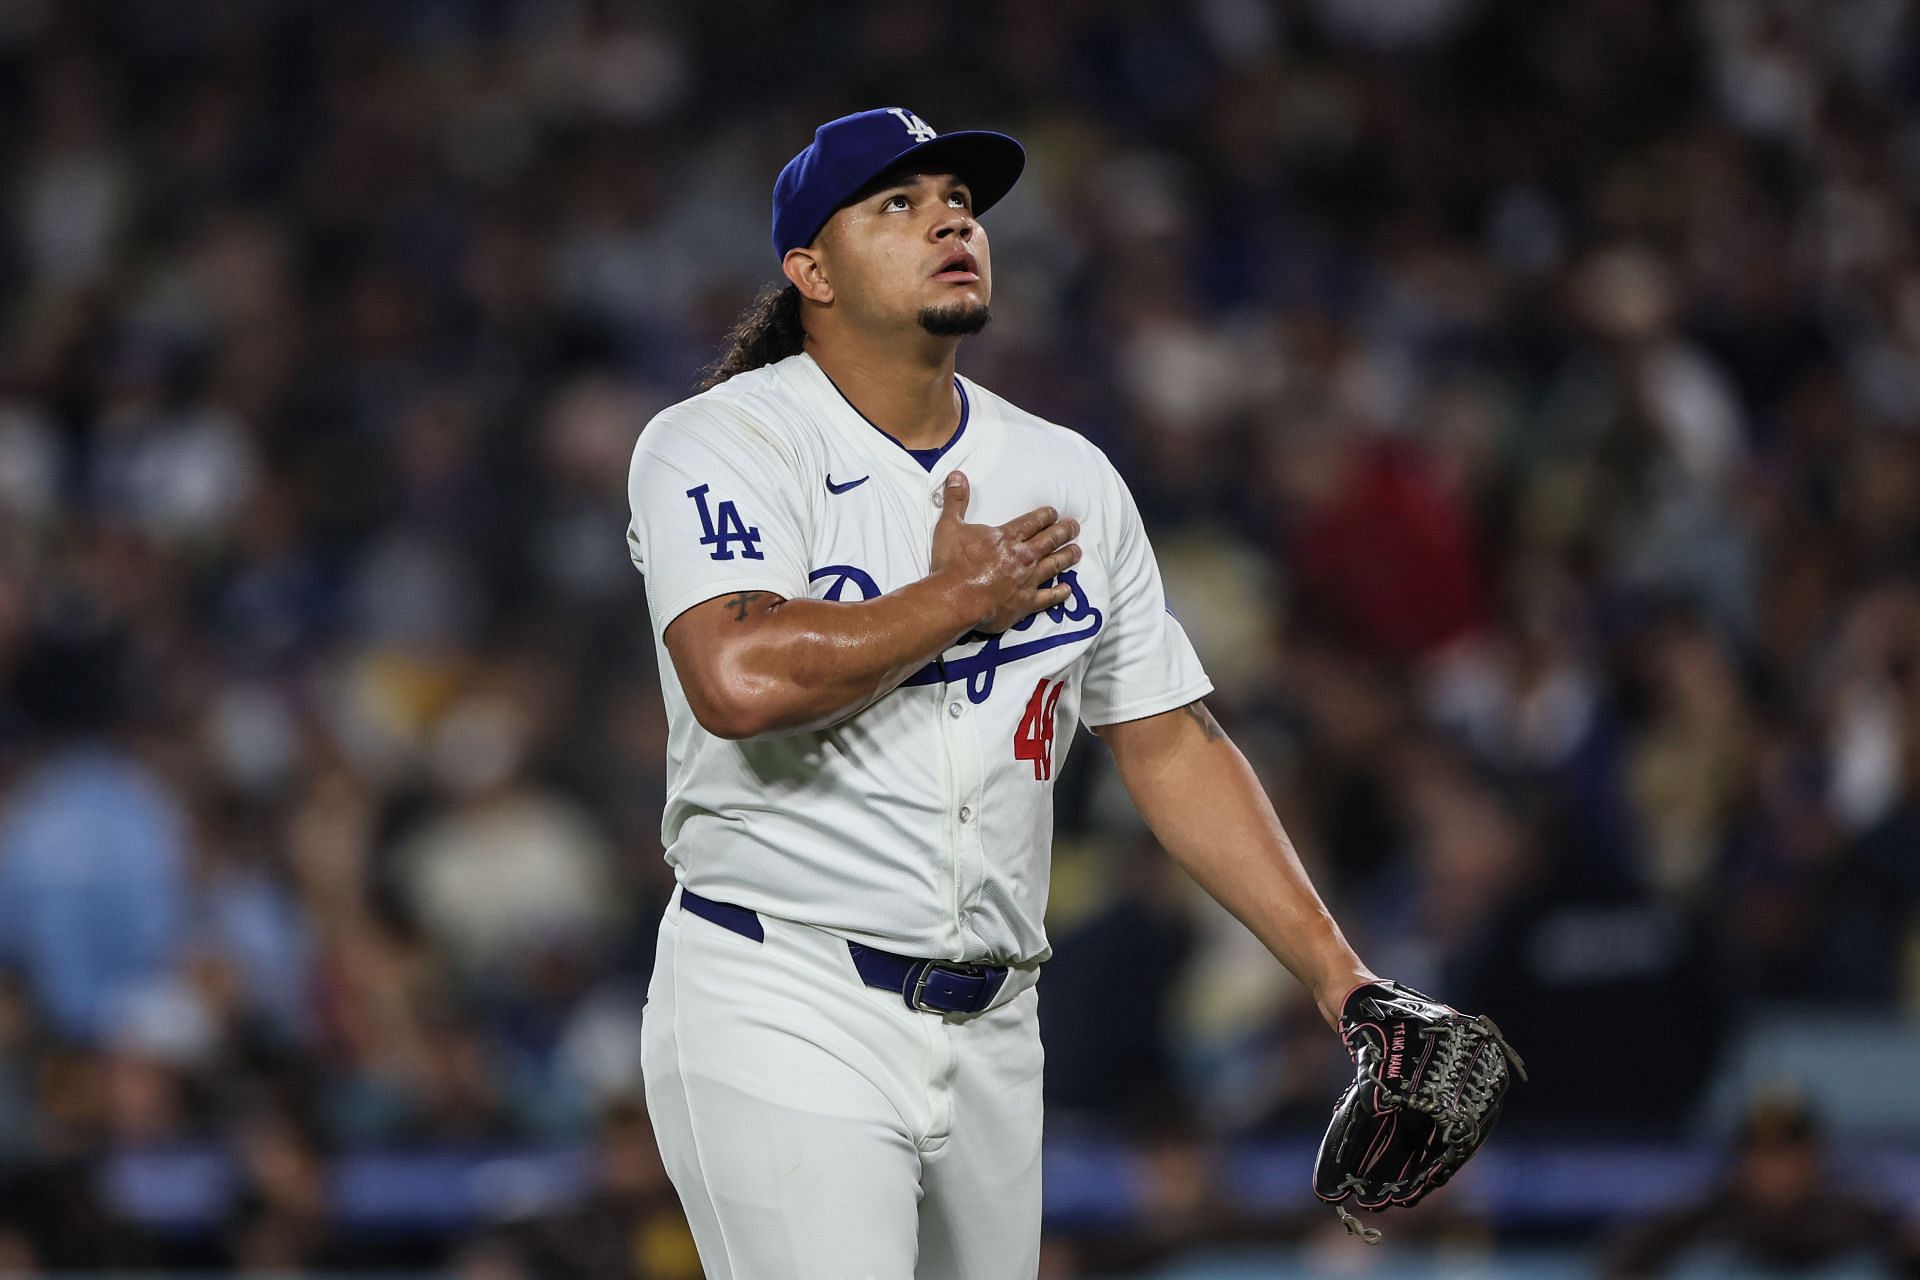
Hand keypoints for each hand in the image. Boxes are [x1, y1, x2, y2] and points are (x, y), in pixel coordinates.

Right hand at [929, 470, 1080, 633]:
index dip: (1045, 516)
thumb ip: (955, 500)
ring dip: (1067, 556)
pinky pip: (1049, 597)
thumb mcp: (949, 526)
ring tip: (1077, 551)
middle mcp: (1023, 556)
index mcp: (1007, 537)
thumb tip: (957, 476)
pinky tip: (1067, 589)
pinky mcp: (1026, 603)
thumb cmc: (951, 564)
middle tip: (1074, 527)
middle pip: (1049, 540)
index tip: (1054, 513)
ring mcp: (1027, 580)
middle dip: (1063, 531)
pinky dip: (1060, 593)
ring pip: (1054, 564)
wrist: (955, 599)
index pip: (1033, 522)